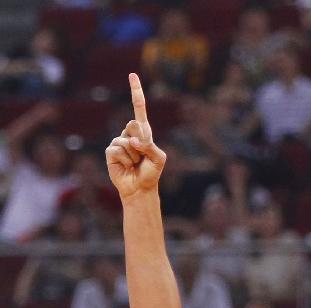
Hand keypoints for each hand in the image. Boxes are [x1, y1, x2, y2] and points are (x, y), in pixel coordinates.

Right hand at [105, 73, 165, 199]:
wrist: (140, 188)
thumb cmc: (151, 173)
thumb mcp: (159, 158)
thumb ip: (150, 146)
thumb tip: (132, 141)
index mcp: (142, 132)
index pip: (138, 108)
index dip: (136, 92)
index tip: (132, 75)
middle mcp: (129, 134)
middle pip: (134, 125)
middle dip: (141, 141)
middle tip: (142, 156)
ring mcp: (119, 142)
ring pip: (127, 142)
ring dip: (134, 156)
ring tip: (135, 164)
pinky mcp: (110, 152)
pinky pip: (118, 150)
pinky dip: (125, 160)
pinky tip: (126, 166)